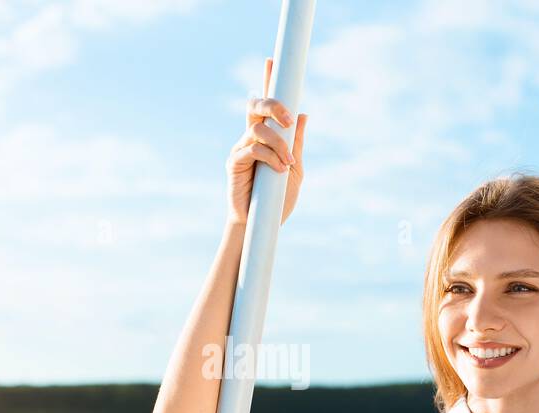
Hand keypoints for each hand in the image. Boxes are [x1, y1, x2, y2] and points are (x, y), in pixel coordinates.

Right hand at [225, 56, 307, 225]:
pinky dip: (270, 157)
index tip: (272, 60)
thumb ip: (298, 143)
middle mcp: (250, 138)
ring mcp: (240, 149)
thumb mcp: (295, 169)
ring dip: (279, 142)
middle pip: (255, 106)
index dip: (268, 82)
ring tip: (288, 163)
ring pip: (258, 129)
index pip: (265, 105)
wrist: (261, 227)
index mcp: (265, 137)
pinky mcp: (234, 163)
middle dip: (272, 105)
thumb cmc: (277, 200)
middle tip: (288, 119)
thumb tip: (304, 114)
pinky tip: (279, 169)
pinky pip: (253, 149)